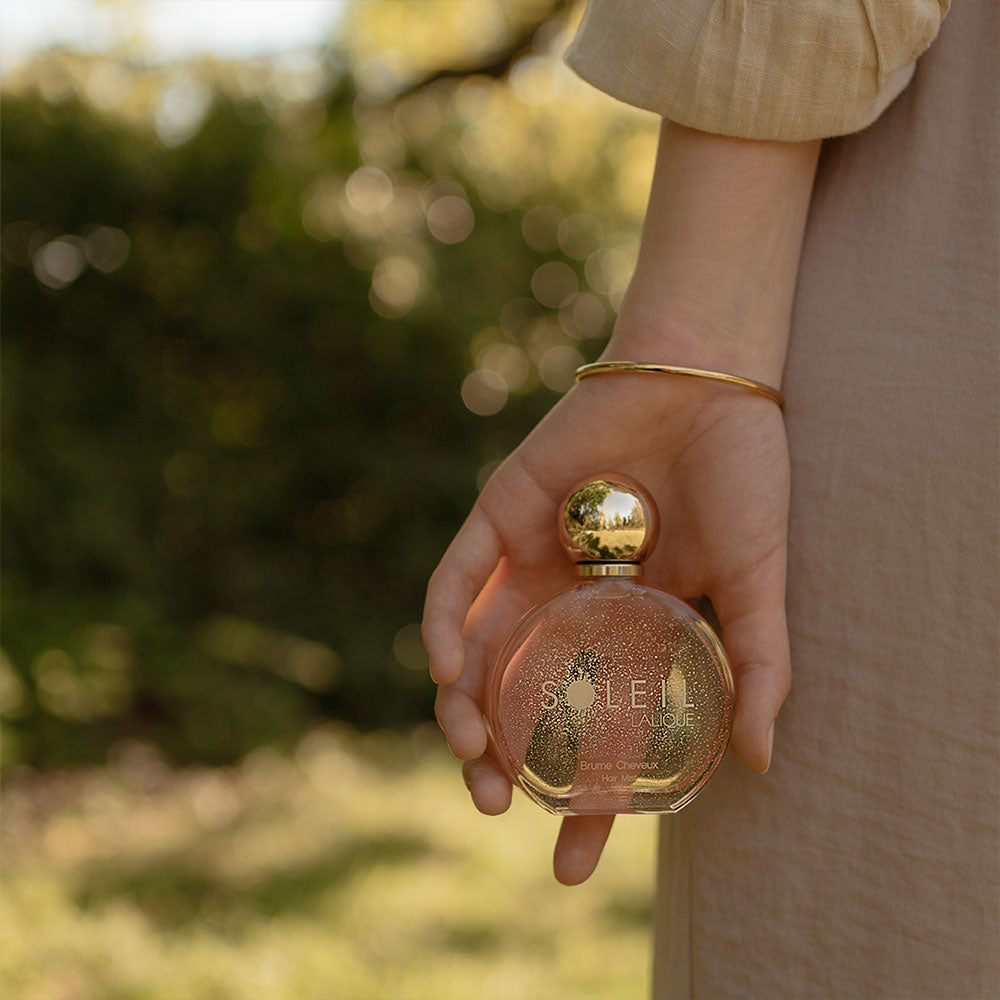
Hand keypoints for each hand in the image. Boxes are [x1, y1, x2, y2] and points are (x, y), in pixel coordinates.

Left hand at [423, 370, 789, 883]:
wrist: (704, 381)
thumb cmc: (741, 477)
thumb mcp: (756, 582)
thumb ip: (758, 665)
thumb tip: (757, 762)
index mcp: (630, 634)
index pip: (598, 732)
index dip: (585, 799)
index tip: (571, 863)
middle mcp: (573, 608)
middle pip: (521, 701)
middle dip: (502, 762)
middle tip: (496, 808)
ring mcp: (532, 564)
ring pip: (476, 652)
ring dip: (460, 709)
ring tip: (473, 756)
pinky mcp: (499, 515)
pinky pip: (457, 581)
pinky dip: (445, 626)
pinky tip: (450, 671)